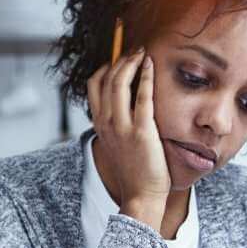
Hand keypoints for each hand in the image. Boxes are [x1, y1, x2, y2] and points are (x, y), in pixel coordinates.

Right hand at [86, 49, 170, 230]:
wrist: (141, 196)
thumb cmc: (135, 171)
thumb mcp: (118, 144)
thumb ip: (117, 125)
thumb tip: (126, 107)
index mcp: (99, 125)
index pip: (94, 85)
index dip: (106, 67)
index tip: (120, 59)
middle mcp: (106, 123)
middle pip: (106, 79)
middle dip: (120, 60)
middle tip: (135, 51)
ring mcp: (122, 127)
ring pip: (119, 83)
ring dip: (131, 63)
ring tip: (142, 53)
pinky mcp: (141, 132)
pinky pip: (142, 97)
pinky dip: (146, 77)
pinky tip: (152, 66)